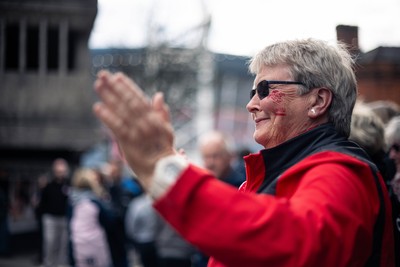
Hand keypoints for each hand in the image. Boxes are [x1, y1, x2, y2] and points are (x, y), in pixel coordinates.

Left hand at [93, 71, 175, 189]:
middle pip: (127, 101)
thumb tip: (158, 95)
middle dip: (115, 87)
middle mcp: (145, 122)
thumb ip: (162, 112)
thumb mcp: (167, 129)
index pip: (139, 98)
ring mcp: (136, 131)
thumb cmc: (164, 150)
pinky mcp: (128, 142)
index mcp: (154, 118)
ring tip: (98, 85)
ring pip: (120, 111)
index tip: (118, 76)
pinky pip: (116, 127)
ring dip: (108, 97)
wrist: (160, 170)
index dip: (128, 87)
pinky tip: (97, 107)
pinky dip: (107, 116)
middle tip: (103, 75)